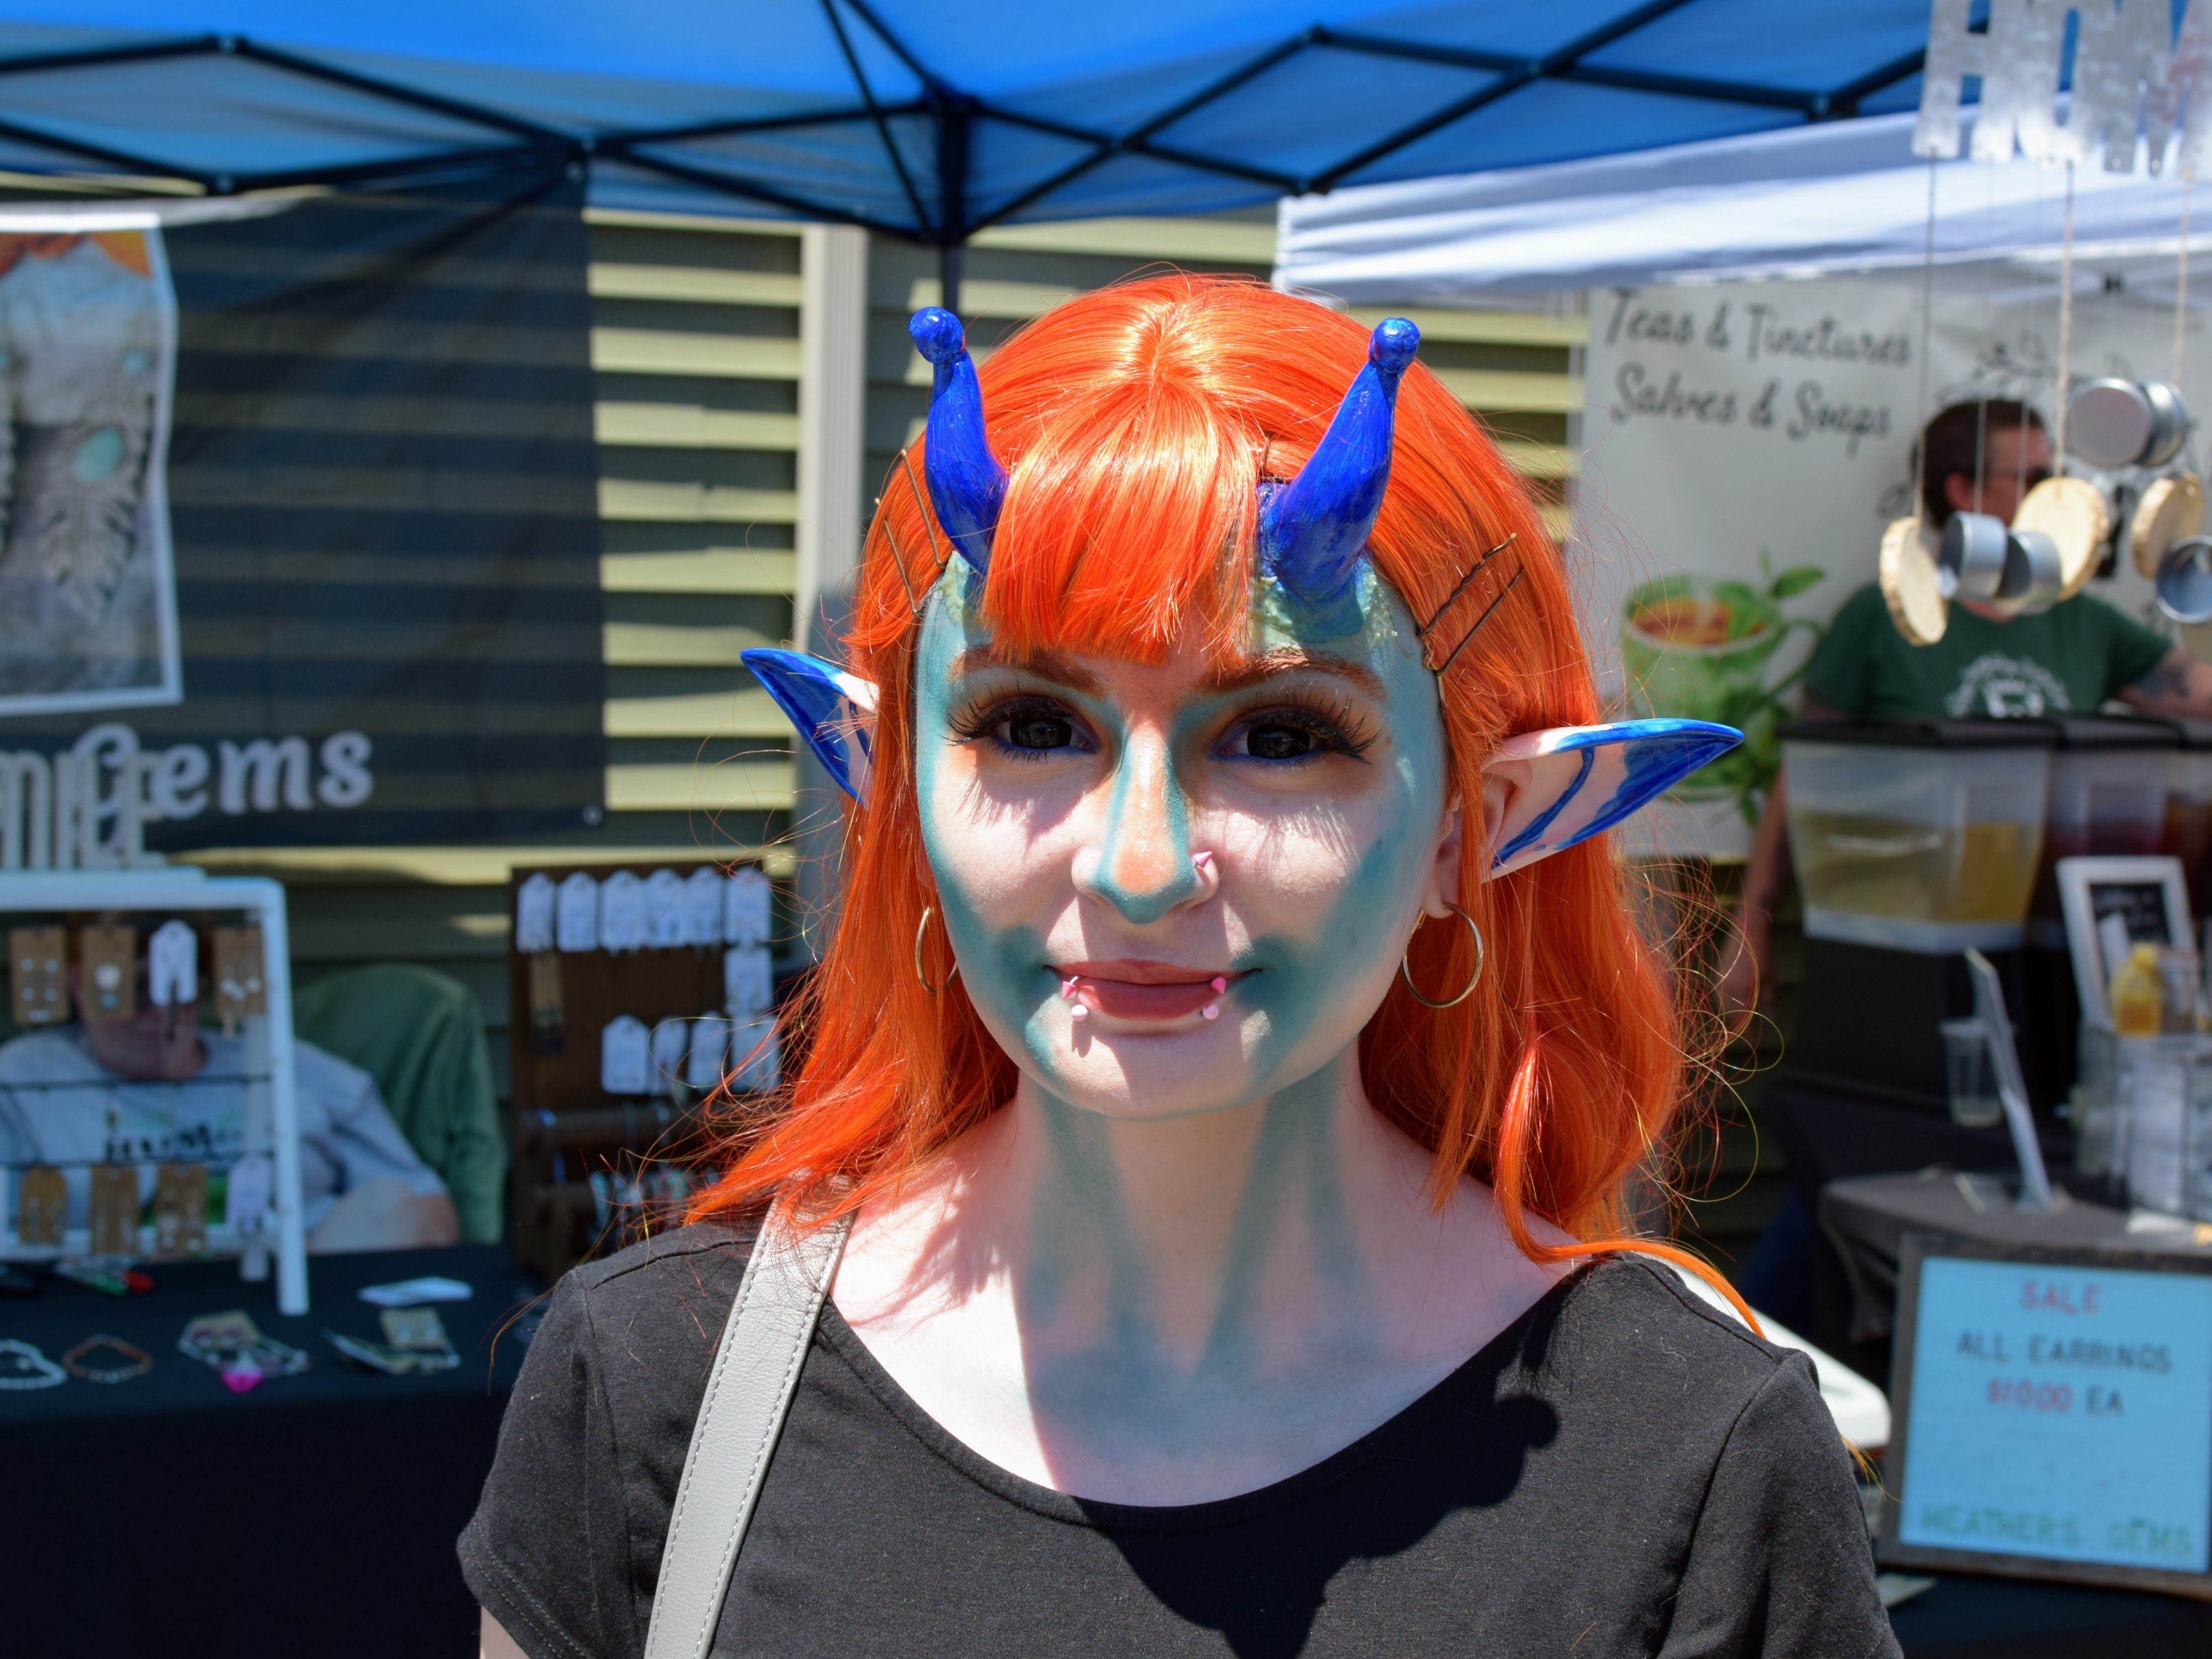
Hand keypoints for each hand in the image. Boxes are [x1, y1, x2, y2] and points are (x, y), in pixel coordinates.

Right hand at [1713, 908, 1768, 1028]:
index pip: (1740, 1020)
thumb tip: (1773, 1018)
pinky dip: (1728, 1003)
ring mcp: (1717, 981)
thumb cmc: (1761, 954)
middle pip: (1730, 1015)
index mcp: (1737, 992)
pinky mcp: (1716, 975)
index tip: (1754, 1041)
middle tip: (1750, 1033)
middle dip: (1739, 1025)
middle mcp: (1723, 989)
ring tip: (1744, 1020)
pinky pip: (1720, 996)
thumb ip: (1769, 1000)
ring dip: (1733, 1014)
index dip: (1747, 1032)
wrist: (1747, 930)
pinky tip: (1736, 1004)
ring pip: (1723, 1006)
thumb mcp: (1769, 979)